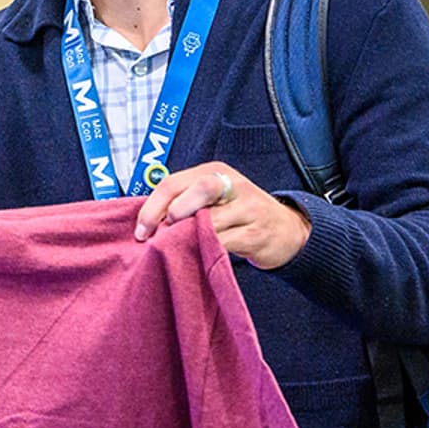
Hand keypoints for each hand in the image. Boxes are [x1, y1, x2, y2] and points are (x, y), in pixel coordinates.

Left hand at [133, 161, 310, 269]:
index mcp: (214, 172)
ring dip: (186, 236)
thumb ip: (186, 202)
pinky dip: (205, 249)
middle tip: (156, 236)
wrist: (287, 232)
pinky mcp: (256, 233)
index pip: (174, 182)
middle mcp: (232, 184)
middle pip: (196, 189)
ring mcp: (248, 208)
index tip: (141, 231)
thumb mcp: (215, 199)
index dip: (152, 207)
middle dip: (170, 213)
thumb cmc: (240, 215)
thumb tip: (148, 221)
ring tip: (174, 247)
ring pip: (210, 220)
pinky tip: (195, 255)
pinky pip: (224, 242)